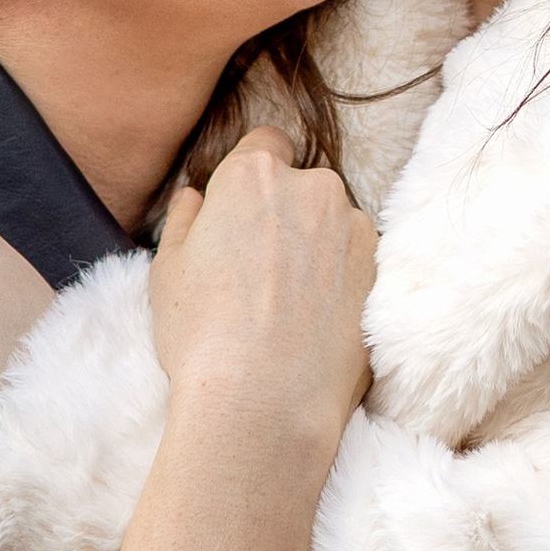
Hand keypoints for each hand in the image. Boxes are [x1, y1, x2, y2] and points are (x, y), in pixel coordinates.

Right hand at [147, 127, 372, 450]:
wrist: (263, 406)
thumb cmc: (202, 335)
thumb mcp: (167, 269)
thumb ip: (184, 219)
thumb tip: (196, 199)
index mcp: (254, 175)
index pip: (265, 144)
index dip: (252, 178)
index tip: (242, 215)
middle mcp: (314, 189)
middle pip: (303, 187)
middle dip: (287, 215)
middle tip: (258, 272)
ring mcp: (356, 231)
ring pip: (334, 227)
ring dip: (318, 249)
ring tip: (288, 308)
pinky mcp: (382, 276)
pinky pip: (357, 265)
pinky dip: (341, 284)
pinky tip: (314, 325)